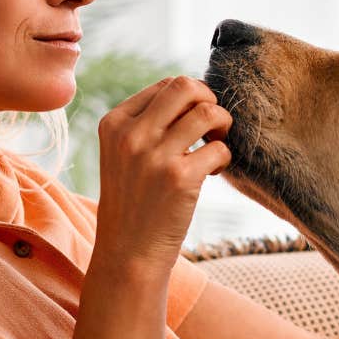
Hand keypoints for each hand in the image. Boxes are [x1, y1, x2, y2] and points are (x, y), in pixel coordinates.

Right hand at [88, 77, 231, 275]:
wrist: (128, 253)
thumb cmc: (133, 202)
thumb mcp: (122, 155)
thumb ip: (145, 123)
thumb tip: (194, 93)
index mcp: (114, 123)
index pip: (164, 86)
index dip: (189, 99)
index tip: (193, 124)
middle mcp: (131, 135)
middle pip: (185, 86)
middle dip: (210, 99)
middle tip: (213, 124)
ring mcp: (154, 155)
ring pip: (208, 112)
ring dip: (223, 124)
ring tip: (217, 144)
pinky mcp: (180, 178)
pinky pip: (219, 148)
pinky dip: (225, 157)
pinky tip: (214, 172)